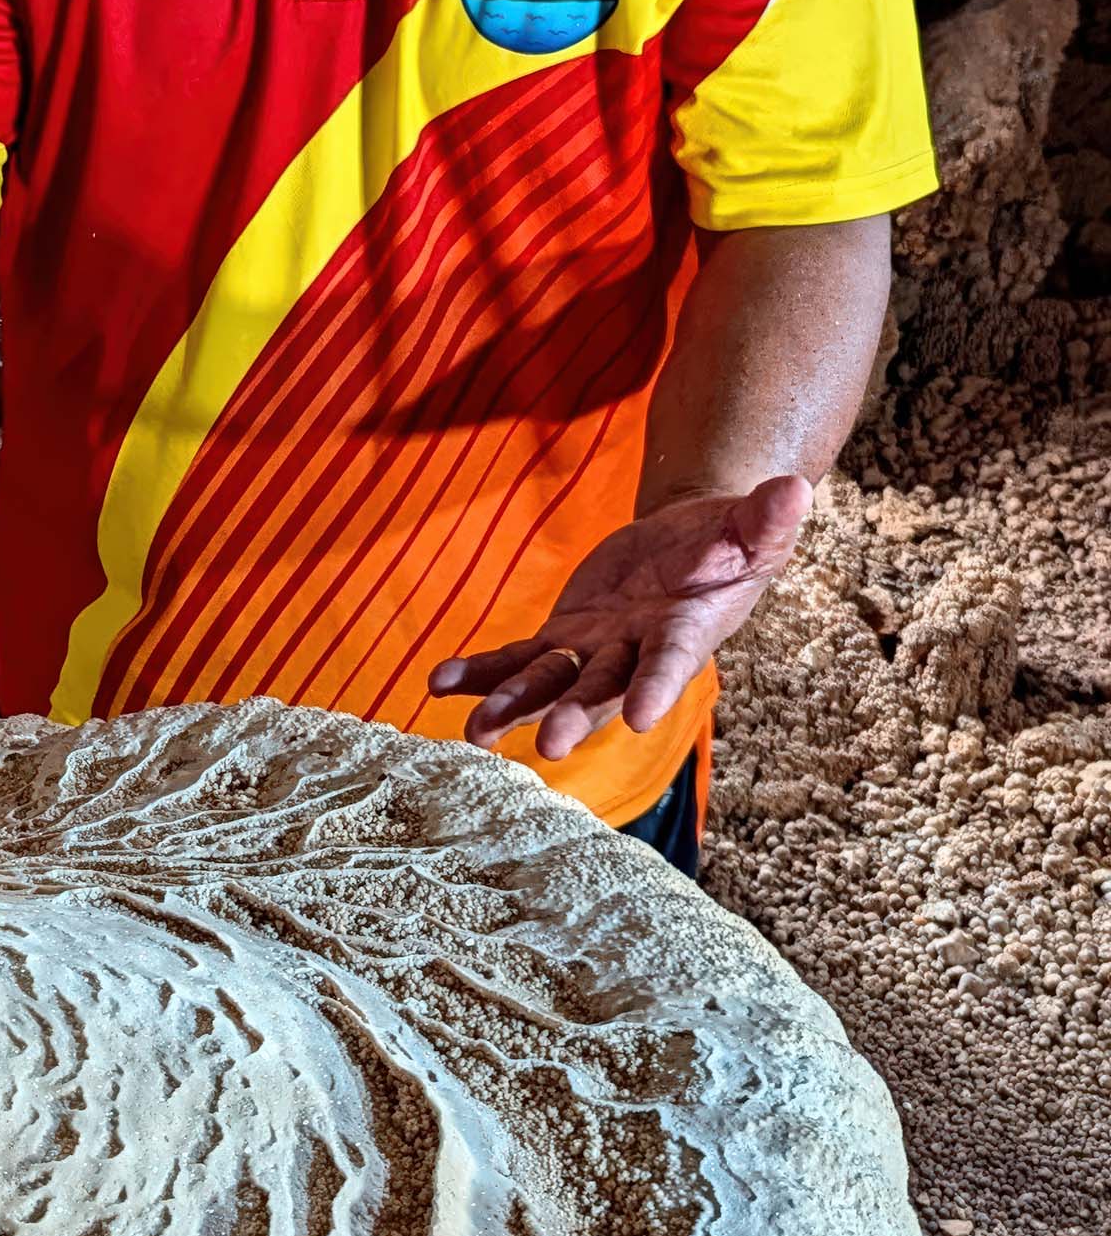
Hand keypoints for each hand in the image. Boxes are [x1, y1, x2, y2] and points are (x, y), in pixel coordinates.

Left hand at [425, 474, 811, 759]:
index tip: (641, 717)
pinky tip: (441, 684)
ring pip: (548, 682)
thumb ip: (766, 519)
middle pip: (601, 688)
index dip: (656, 687)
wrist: (694, 545)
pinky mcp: (565, 636)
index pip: (671, 663)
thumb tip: (796, 490)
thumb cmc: (734, 542)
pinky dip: (481, 672)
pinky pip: (516, 658)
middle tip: (549, 746)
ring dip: (512, 704)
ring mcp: (595, 650)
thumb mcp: (755, 528)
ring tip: (474, 733)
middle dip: (573, 714)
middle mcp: (636, 654)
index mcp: (687, 633)